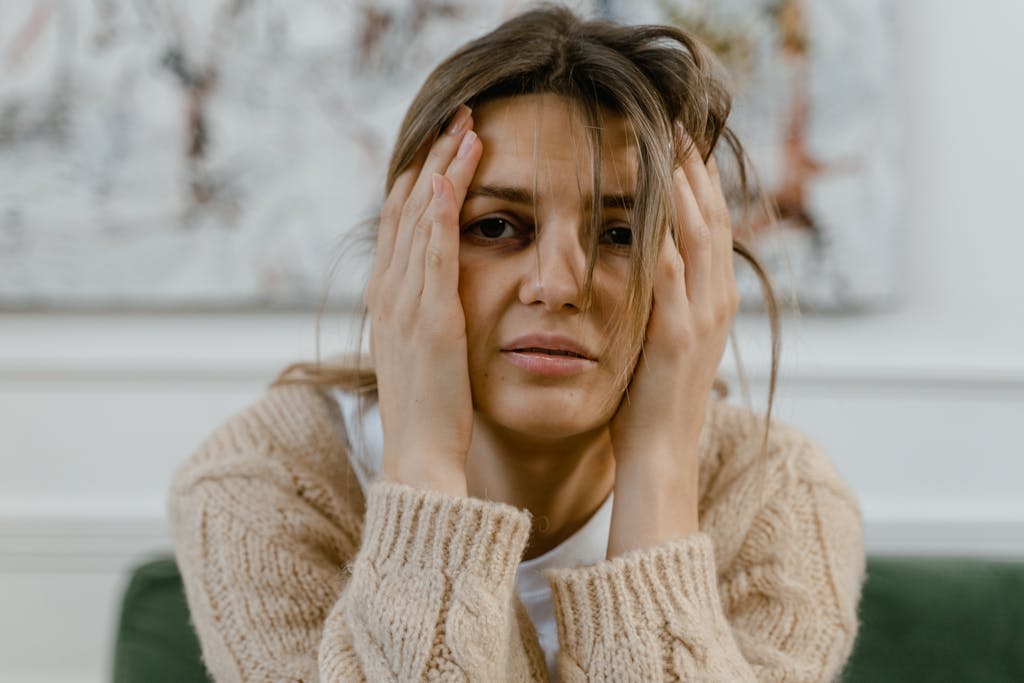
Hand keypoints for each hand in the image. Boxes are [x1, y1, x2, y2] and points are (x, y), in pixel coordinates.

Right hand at [364, 105, 482, 493]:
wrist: (419, 457)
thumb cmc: (431, 413)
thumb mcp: (425, 356)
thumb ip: (428, 318)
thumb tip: (442, 297)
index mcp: (389, 299)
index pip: (402, 222)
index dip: (422, 178)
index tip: (445, 144)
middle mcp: (388, 292)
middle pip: (407, 207)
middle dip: (433, 157)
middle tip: (458, 116)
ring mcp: (404, 301)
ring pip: (420, 217)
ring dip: (443, 167)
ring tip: (467, 126)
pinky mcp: (428, 316)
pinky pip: (433, 250)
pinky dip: (442, 209)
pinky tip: (454, 174)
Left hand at [606, 130, 738, 555]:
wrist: (658, 458)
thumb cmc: (650, 405)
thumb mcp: (662, 344)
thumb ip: (661, 304)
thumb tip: (642, 269)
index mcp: (711, 302)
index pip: (711, 228)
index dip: (700, 184)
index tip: (683, 144)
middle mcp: (716, 302)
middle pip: (712, 220)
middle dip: (696, 171)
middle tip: (678, 125)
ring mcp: (702, 317)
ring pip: (699, 236)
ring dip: (685, 187)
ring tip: (669, 144)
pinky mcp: (678, 334)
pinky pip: (672, 272)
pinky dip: (664, 234)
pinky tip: (650, 201)